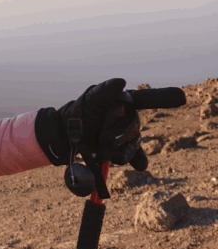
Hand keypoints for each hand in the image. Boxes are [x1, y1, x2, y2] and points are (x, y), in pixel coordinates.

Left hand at [36, 78, 186, 197]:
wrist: (68, 136)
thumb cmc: (79, 113)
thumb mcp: (89, 101)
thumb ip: (104, 92)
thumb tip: (120, 82)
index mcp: (123, 102)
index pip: (146, 99)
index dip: (163, 97)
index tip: (181, 97)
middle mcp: (128, 117)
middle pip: (134, 126)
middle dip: (117, 132)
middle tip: (101, 135)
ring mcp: (127, 135)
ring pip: (133, 143)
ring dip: (119, 148)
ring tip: (103, 150)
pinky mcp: (122, 150)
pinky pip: (135, 156)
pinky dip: (137, 160)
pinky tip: (140, 166)